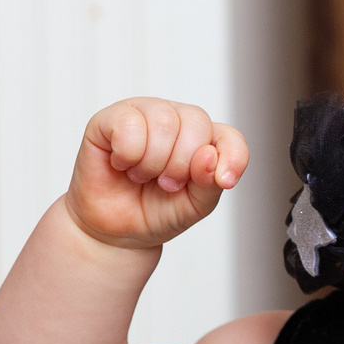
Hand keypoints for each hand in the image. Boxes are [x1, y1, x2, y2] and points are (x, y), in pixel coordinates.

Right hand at [65, 99, 249, 250]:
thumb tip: (208, 156)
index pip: (230, 137)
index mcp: (204, 138)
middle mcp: (177, 118)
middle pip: (197, 123)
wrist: (114, 230)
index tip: (225, 182)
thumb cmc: (156, 211)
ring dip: (153, 162)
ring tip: (142, 175)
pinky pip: (128, 124)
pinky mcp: (111, 117)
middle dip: (182, 165)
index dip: (232, 157)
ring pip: (164, 121)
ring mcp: (144, 113)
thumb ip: (209, 183)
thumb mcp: (193, 206)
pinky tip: (122, 163)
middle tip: (166, 184)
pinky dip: (127, 154)